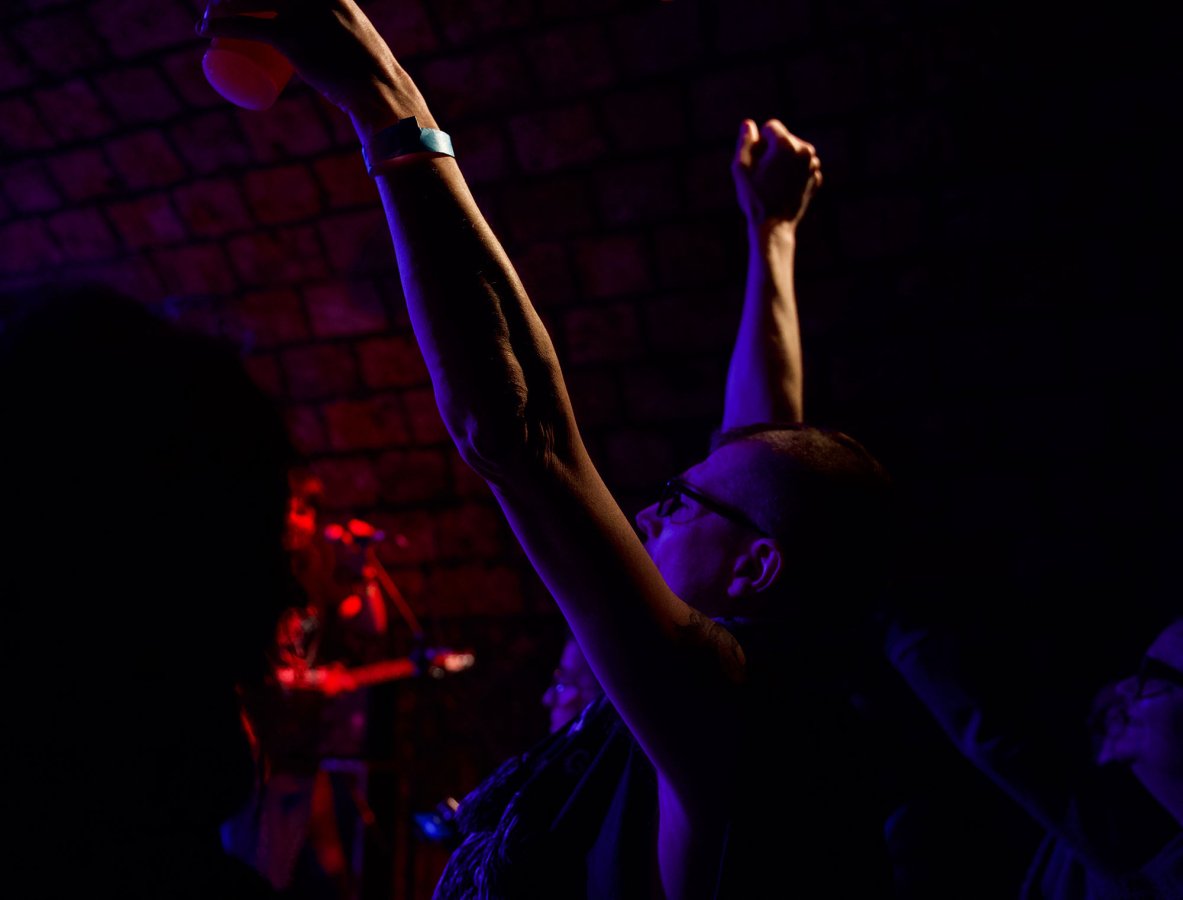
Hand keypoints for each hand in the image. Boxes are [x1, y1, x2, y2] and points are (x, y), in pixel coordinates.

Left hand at [196, 0, 433, 134]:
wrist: (379, 90)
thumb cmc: (367, 68)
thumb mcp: (353, 30)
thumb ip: (338, 21)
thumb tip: (326, 28)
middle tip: (220, 9)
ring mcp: (300, 12)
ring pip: (244, 0)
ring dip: (216, 7)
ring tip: (207, 21)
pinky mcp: (291, 37)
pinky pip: (244, 25)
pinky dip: (218, 25)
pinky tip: (202, 28)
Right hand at [731, 118, 821, 229]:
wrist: (774, 227)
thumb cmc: (755, 197)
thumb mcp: (741, 168)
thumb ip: (745, 142)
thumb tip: (749, 124)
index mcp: (787, 144)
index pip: (771, 127)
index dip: (759, 143)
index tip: (757, 162)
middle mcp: (805, 150)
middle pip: (785, 139)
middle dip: (774, 151)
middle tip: (764, 175)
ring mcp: (814, 165)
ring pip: (795, 153)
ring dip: (784, 162)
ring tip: (774, 183)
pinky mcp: (817, 178)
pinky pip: (802, 168)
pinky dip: (794, 174)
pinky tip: (784, 190)